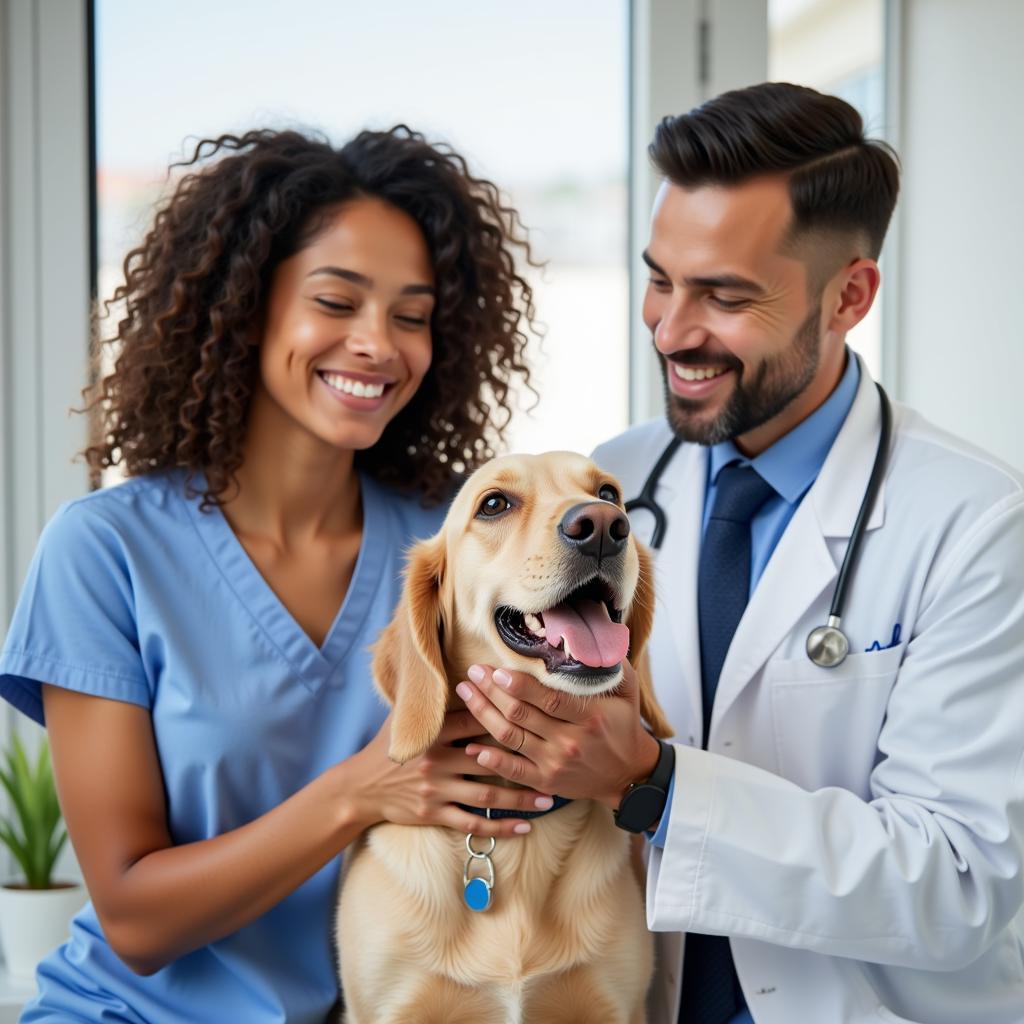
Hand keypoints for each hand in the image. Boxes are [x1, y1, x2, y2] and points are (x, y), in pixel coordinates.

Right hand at [346, 709, 554, 837]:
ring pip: (487, 795)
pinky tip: (524, 826)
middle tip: (554, 761)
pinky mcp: (434, 814)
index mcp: (434, 732)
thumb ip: (432, 700)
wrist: (360, 786)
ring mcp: (436, 789)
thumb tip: (459, 669)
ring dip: (520, 798)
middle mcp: (437, 760)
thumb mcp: (404, 717)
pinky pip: (473, 823)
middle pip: (489, 759)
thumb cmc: (389, 746)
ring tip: (547, 799)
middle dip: (524, 761)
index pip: (476, 720)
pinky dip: (500, 827)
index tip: (537, 716)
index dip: (506, 716)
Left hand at [456, 661, 660, 809]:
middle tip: (473, 672)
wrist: (629, 774)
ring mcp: (556, 764)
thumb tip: (591, 637)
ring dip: (483, 715)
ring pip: (510, 738)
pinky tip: (472, 747)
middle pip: (522, 715)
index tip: (496, 670)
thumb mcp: (628, 692)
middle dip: (492, 691)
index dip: (519, 686)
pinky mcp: (546, 782)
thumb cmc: (623, 724)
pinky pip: (513, 772)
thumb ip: (612, 665)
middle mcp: (570, 742)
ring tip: (466, 693)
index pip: (549, 700)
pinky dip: (492, 760)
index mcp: (590, 717)